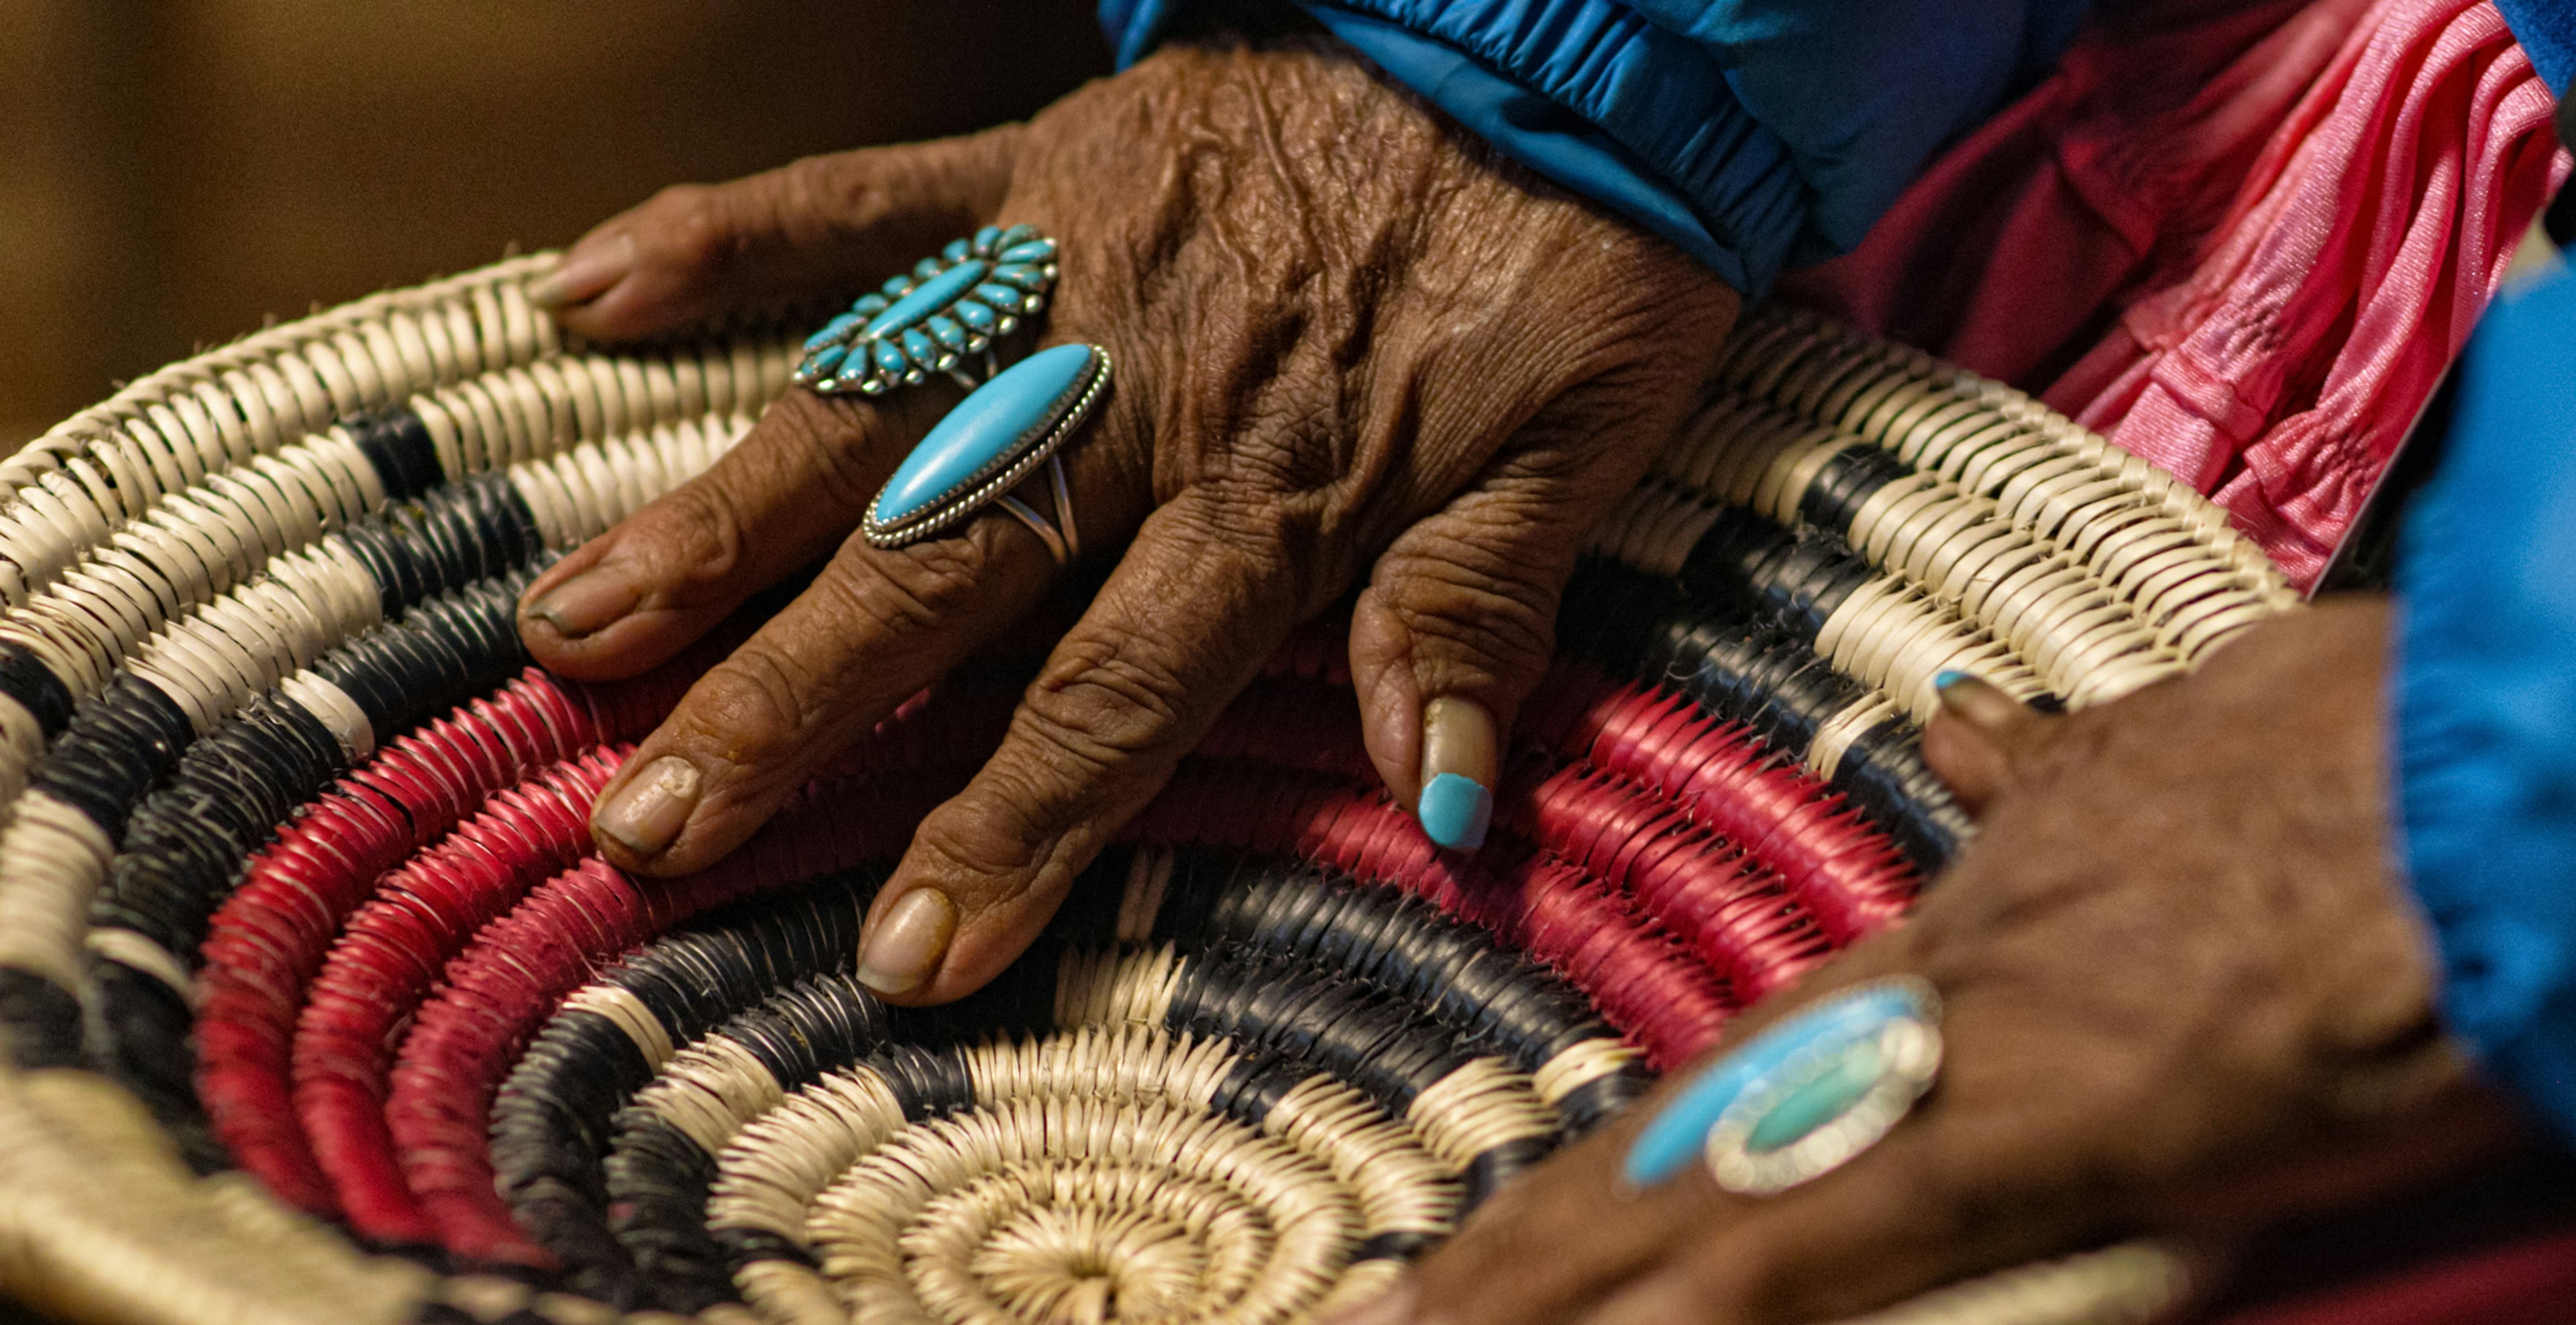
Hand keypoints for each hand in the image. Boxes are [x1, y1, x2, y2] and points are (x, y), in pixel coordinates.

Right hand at [518, 36, 1735, 1002]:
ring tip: (575, 627)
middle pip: (944, 570)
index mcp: (1274, 490)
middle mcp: (1139, 392)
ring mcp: (1069, 266)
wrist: (1566, 34)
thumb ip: (1479, 616)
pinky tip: (584, 291)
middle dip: (794, 705)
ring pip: (866, 409)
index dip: (1013, 824)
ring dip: (716, 521)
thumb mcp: (1575, 449)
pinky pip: (865, 195)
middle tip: (648, 822)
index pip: (1117, 690)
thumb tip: (1441, 804)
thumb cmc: (1577, 256)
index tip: (907, 946)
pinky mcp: (1038, 158)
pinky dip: (728, 234)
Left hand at [1366, 599, 2523, 1323]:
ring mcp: (1951, 1067)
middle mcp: (1904, 1006)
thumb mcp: (2155, 752)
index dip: (1584, 1180)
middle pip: (1659, 1155)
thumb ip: (2041, 776)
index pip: (1708, 1092)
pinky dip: (1700, 1296)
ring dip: (1544, 1285)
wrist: (2470, 756)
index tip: (1482, 1245)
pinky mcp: (2037, 1124)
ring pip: (1692, 1197)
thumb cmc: (2339, 765)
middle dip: (1514, 1256)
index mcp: (1937, 948)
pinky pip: (1825, 1232)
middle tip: (1387, 1318)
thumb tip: (1968, 738)